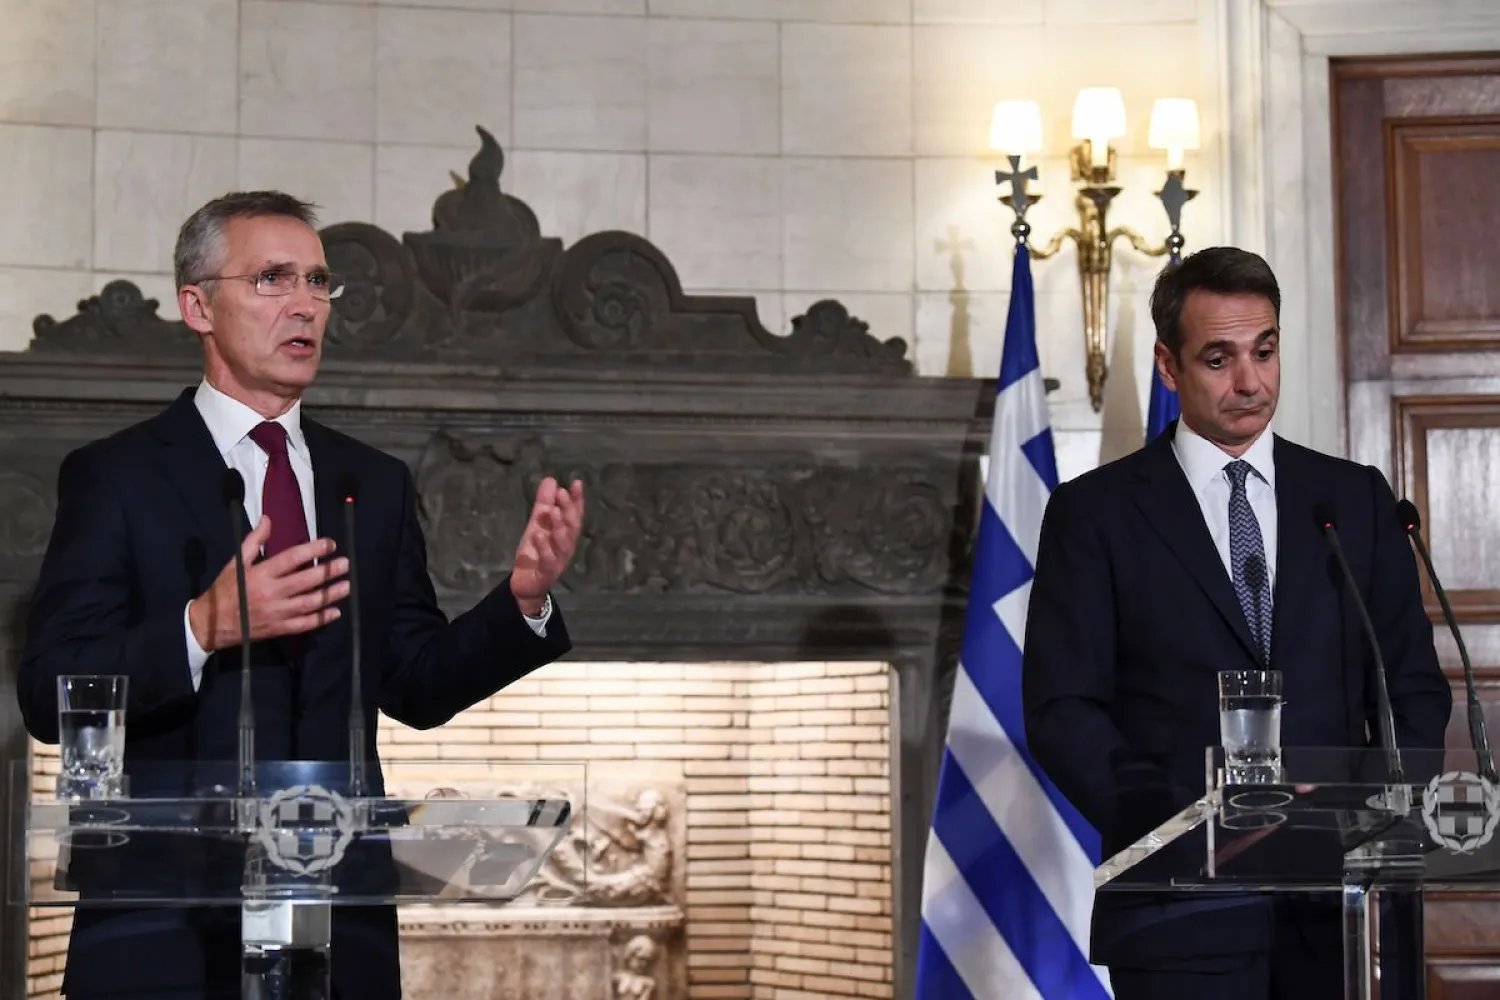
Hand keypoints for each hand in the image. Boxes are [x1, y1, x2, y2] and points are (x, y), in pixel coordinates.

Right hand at [188, 516, 349, 651]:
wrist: (210, 624)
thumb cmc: (225, 590)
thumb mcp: (235, 562)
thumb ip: (253, 541)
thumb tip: (268, 519)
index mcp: (261, 574)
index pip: (291, 559)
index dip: (312, 550)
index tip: (330, 543)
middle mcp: (271, 593)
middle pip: (305, 581)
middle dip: (327, 572)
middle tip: (345, 564)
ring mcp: (276, 613)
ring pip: (308, 603)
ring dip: (329, 595)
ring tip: (346, 585)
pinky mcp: (279, 629)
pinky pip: (304, 625)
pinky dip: (321, 619)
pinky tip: (335, 612)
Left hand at [510, 477, 584, 614]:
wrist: (525, 584)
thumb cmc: (535, 553)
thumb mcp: (537, 525)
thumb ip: (544, 504)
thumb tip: (551, 479)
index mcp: (566, 534)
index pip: (575, 515)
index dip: (577, 500)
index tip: (576, 483)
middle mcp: (566, 546)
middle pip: (572, 527)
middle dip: (569, 510)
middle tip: (562, 493)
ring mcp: (559, 560)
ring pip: (563, 543)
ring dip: (559, 527)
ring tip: (553, 511)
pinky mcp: (548, 573)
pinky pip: (549, 560)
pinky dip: (544, 548)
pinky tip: (538, 535)